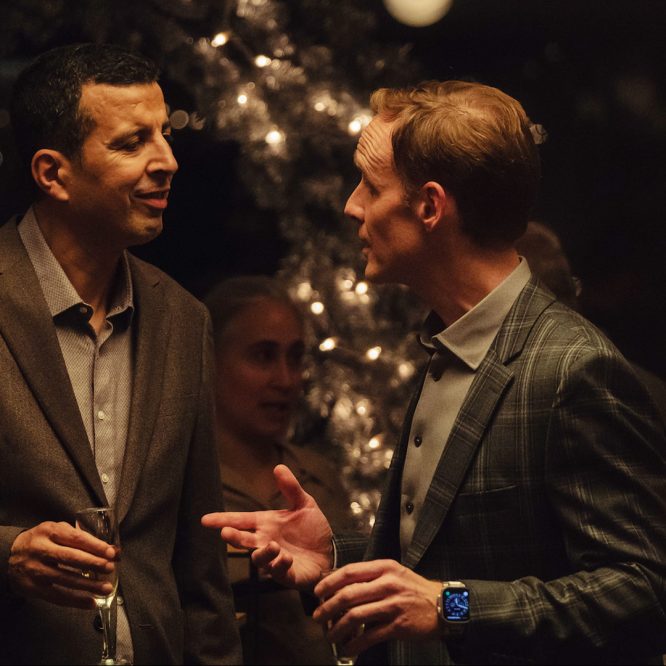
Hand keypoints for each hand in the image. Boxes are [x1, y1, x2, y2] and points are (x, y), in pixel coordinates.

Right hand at [8, 520, 117, 608]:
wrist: (9, 555)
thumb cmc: (42, 540)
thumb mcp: (56, 530)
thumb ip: (79, 537)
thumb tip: (109, 548)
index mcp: (49, 531)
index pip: (75, 538)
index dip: (95, 546)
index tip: (111, 552)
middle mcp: (41, 550)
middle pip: (70, 558)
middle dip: (93, 564)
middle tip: (110, 567)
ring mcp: (35, 570)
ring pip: (65, 579)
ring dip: (88, 585)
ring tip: (105, 588)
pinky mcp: (33, 588)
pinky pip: (56, 596)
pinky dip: (75, 601)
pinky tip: (90, 602)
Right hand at [202, 464, 332, 589]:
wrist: (330, 552)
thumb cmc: (312, 529)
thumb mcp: (304, 504)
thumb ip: (291, 488)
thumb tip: (278, 467)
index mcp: (266, 524)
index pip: (241, 520)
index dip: (223, 519)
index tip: (205, 520)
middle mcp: (266, 541)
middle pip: (244, 540)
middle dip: (234, 538)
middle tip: (226, 533)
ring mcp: (274, 559)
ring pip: (259, 559)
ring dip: (262, 553)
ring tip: (272, 545)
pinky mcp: (287, 574)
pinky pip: (279, 572)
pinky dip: (280, 564)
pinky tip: (287, 558)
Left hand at [312, 559, 440, 654]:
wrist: (444, 605)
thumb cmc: (415, 590)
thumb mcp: (394, 574)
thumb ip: (371, 577)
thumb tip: (341, 586)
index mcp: (384, 568)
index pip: (350, 571)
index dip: (330, 582)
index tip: (318, 592)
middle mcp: (388, 584)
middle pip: (348, 594)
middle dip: (328, 607)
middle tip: (318, 616)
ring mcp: (393, 605)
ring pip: (356, 616)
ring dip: (338, 628)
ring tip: (330, 635)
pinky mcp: (399, 625)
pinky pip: (370, 636)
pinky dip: (355, 644)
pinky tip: (348, 649)